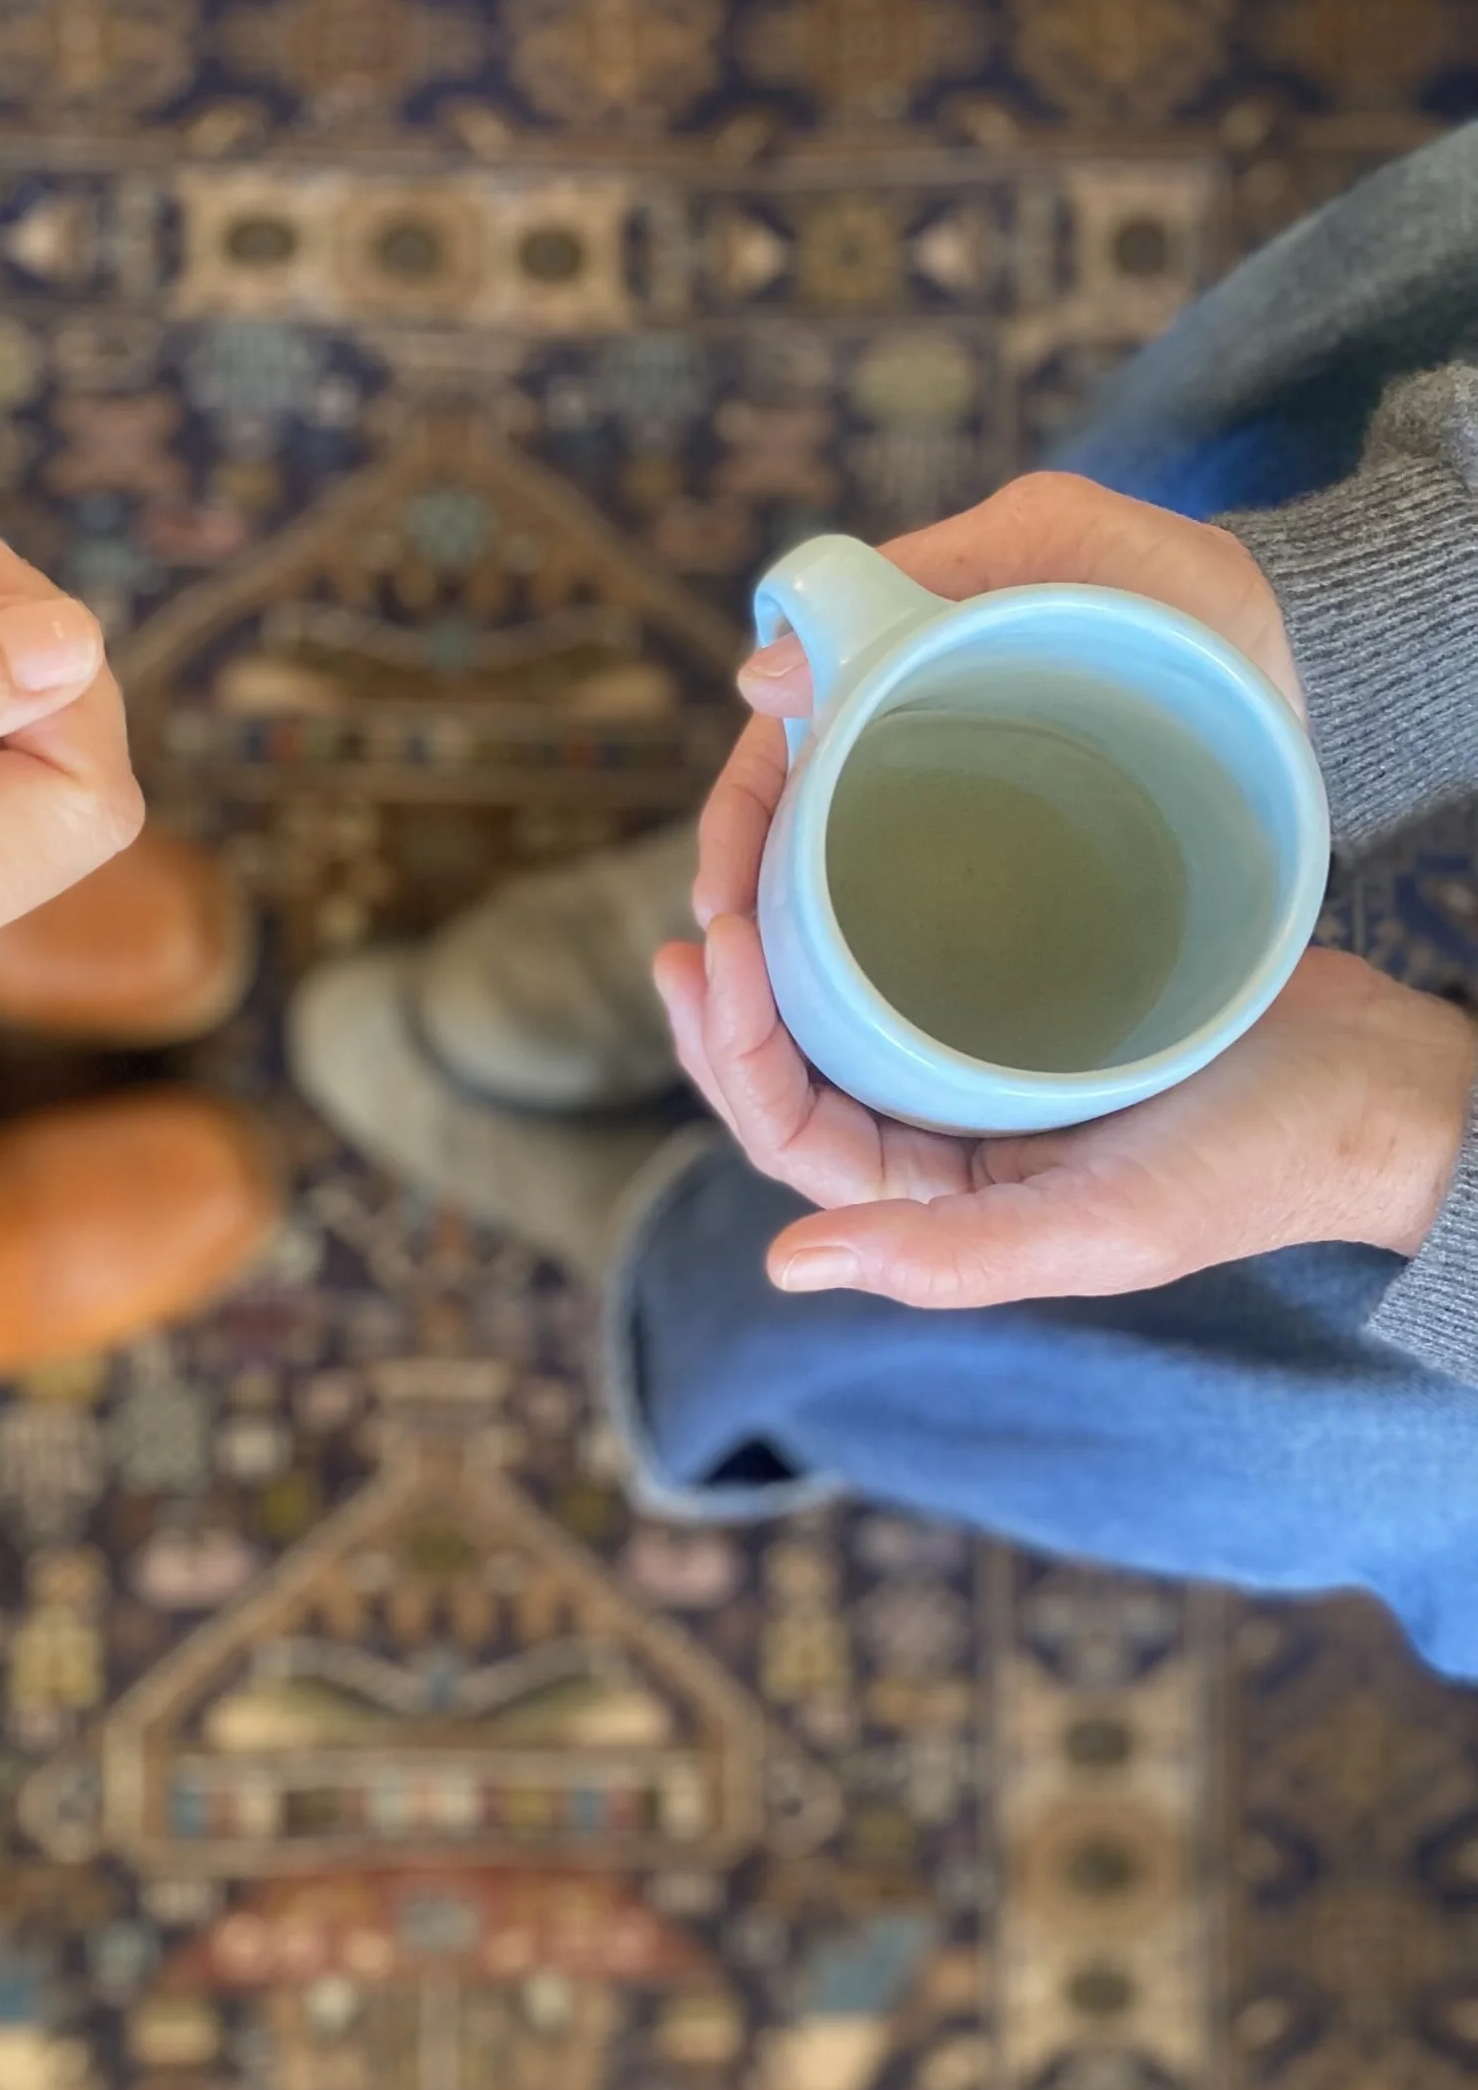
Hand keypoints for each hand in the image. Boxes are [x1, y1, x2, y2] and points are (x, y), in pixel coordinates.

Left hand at [654, 473, 1476, 1303]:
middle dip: (726, 992)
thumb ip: (951, 1260)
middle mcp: (943, 1133)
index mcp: (941, 1197)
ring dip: (776, 935)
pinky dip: (856, 893)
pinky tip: (833, 824)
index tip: (705, 942)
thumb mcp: (1109, 1227)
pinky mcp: (1024, 986)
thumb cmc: (1263, 1164)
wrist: (1390, 1086)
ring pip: (835, 1001)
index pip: (789, 1134)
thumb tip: (781, 1265)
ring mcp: (979, 1058)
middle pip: (790, 1065)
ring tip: (739, 846)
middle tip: (698, 895)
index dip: (725, 1052)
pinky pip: (908, 941)